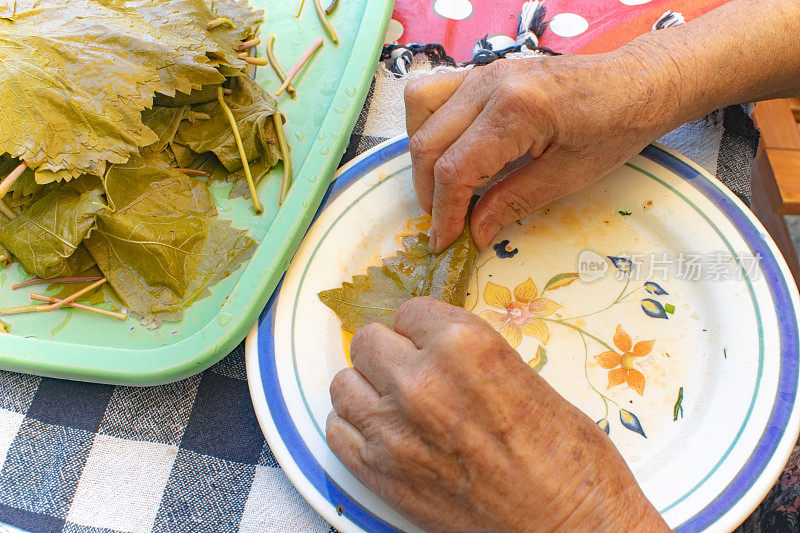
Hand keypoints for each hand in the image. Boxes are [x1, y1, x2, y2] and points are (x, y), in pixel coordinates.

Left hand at [326, 297, 668, 531]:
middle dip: (392, 353)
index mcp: (463, 345)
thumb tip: (432, 346)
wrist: (568, 526)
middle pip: (368, 341)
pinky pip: (337, 430)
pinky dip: (355, 427)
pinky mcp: (379, 474)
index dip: (423, 329)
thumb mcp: (523, 374)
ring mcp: (392, 430)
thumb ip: (466, 354)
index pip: (411, 311)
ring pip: (344, 382)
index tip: (431, 343)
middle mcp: (419, 381)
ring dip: (368, 388)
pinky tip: (382, 432)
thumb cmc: (565, 458)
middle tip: (414, 371)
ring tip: (396, 402)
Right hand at [404, 46, 683, 252]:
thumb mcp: (567, 177)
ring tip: (443, 188)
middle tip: (446, 224)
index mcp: (516, 111)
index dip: (444, 212)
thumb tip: (473, 232)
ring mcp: (484, 72)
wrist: (637, 83)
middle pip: (427, 143)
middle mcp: (490, 84)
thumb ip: (511, 203)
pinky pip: (434, 95)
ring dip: (422, 157)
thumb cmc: (615, 129)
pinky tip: (450, 151)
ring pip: (420, 112)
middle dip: (428, 192)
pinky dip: (430, 127)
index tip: (445, 241)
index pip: (454, 169)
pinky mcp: (484, 72)